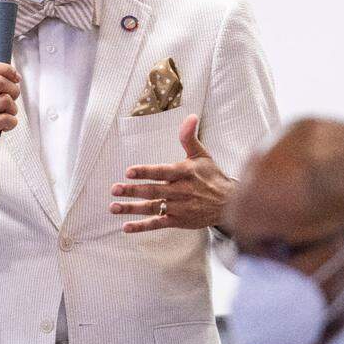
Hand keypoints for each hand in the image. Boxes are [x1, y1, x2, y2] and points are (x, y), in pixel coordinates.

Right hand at [0, 62, 20, 171]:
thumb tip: (14, 76)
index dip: (7, 69)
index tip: (15, 78)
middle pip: (0, 81)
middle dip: (14, 91)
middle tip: (12, 101)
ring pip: (6, 100)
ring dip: (13, 110)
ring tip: (5, 117)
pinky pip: (7, 119)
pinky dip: (11, 124)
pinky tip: (3, 127)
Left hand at [110, 114, 233, 233]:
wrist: (229, 204)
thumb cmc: (212, 177)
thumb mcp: (202, 155)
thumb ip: (190, 137)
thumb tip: (190, 116)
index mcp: (185, 173)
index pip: (163, 172)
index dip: (145, 172)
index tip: (129, 172)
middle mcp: (181, 191)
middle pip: (153, 191)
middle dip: (133, 190)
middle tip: (114, 189)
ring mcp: (179, 208)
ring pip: (152, 207)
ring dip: (132, 208)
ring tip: (114, 207)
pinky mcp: (179, 221)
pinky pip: (158, 224)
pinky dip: (142, 226)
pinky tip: (126, 226)